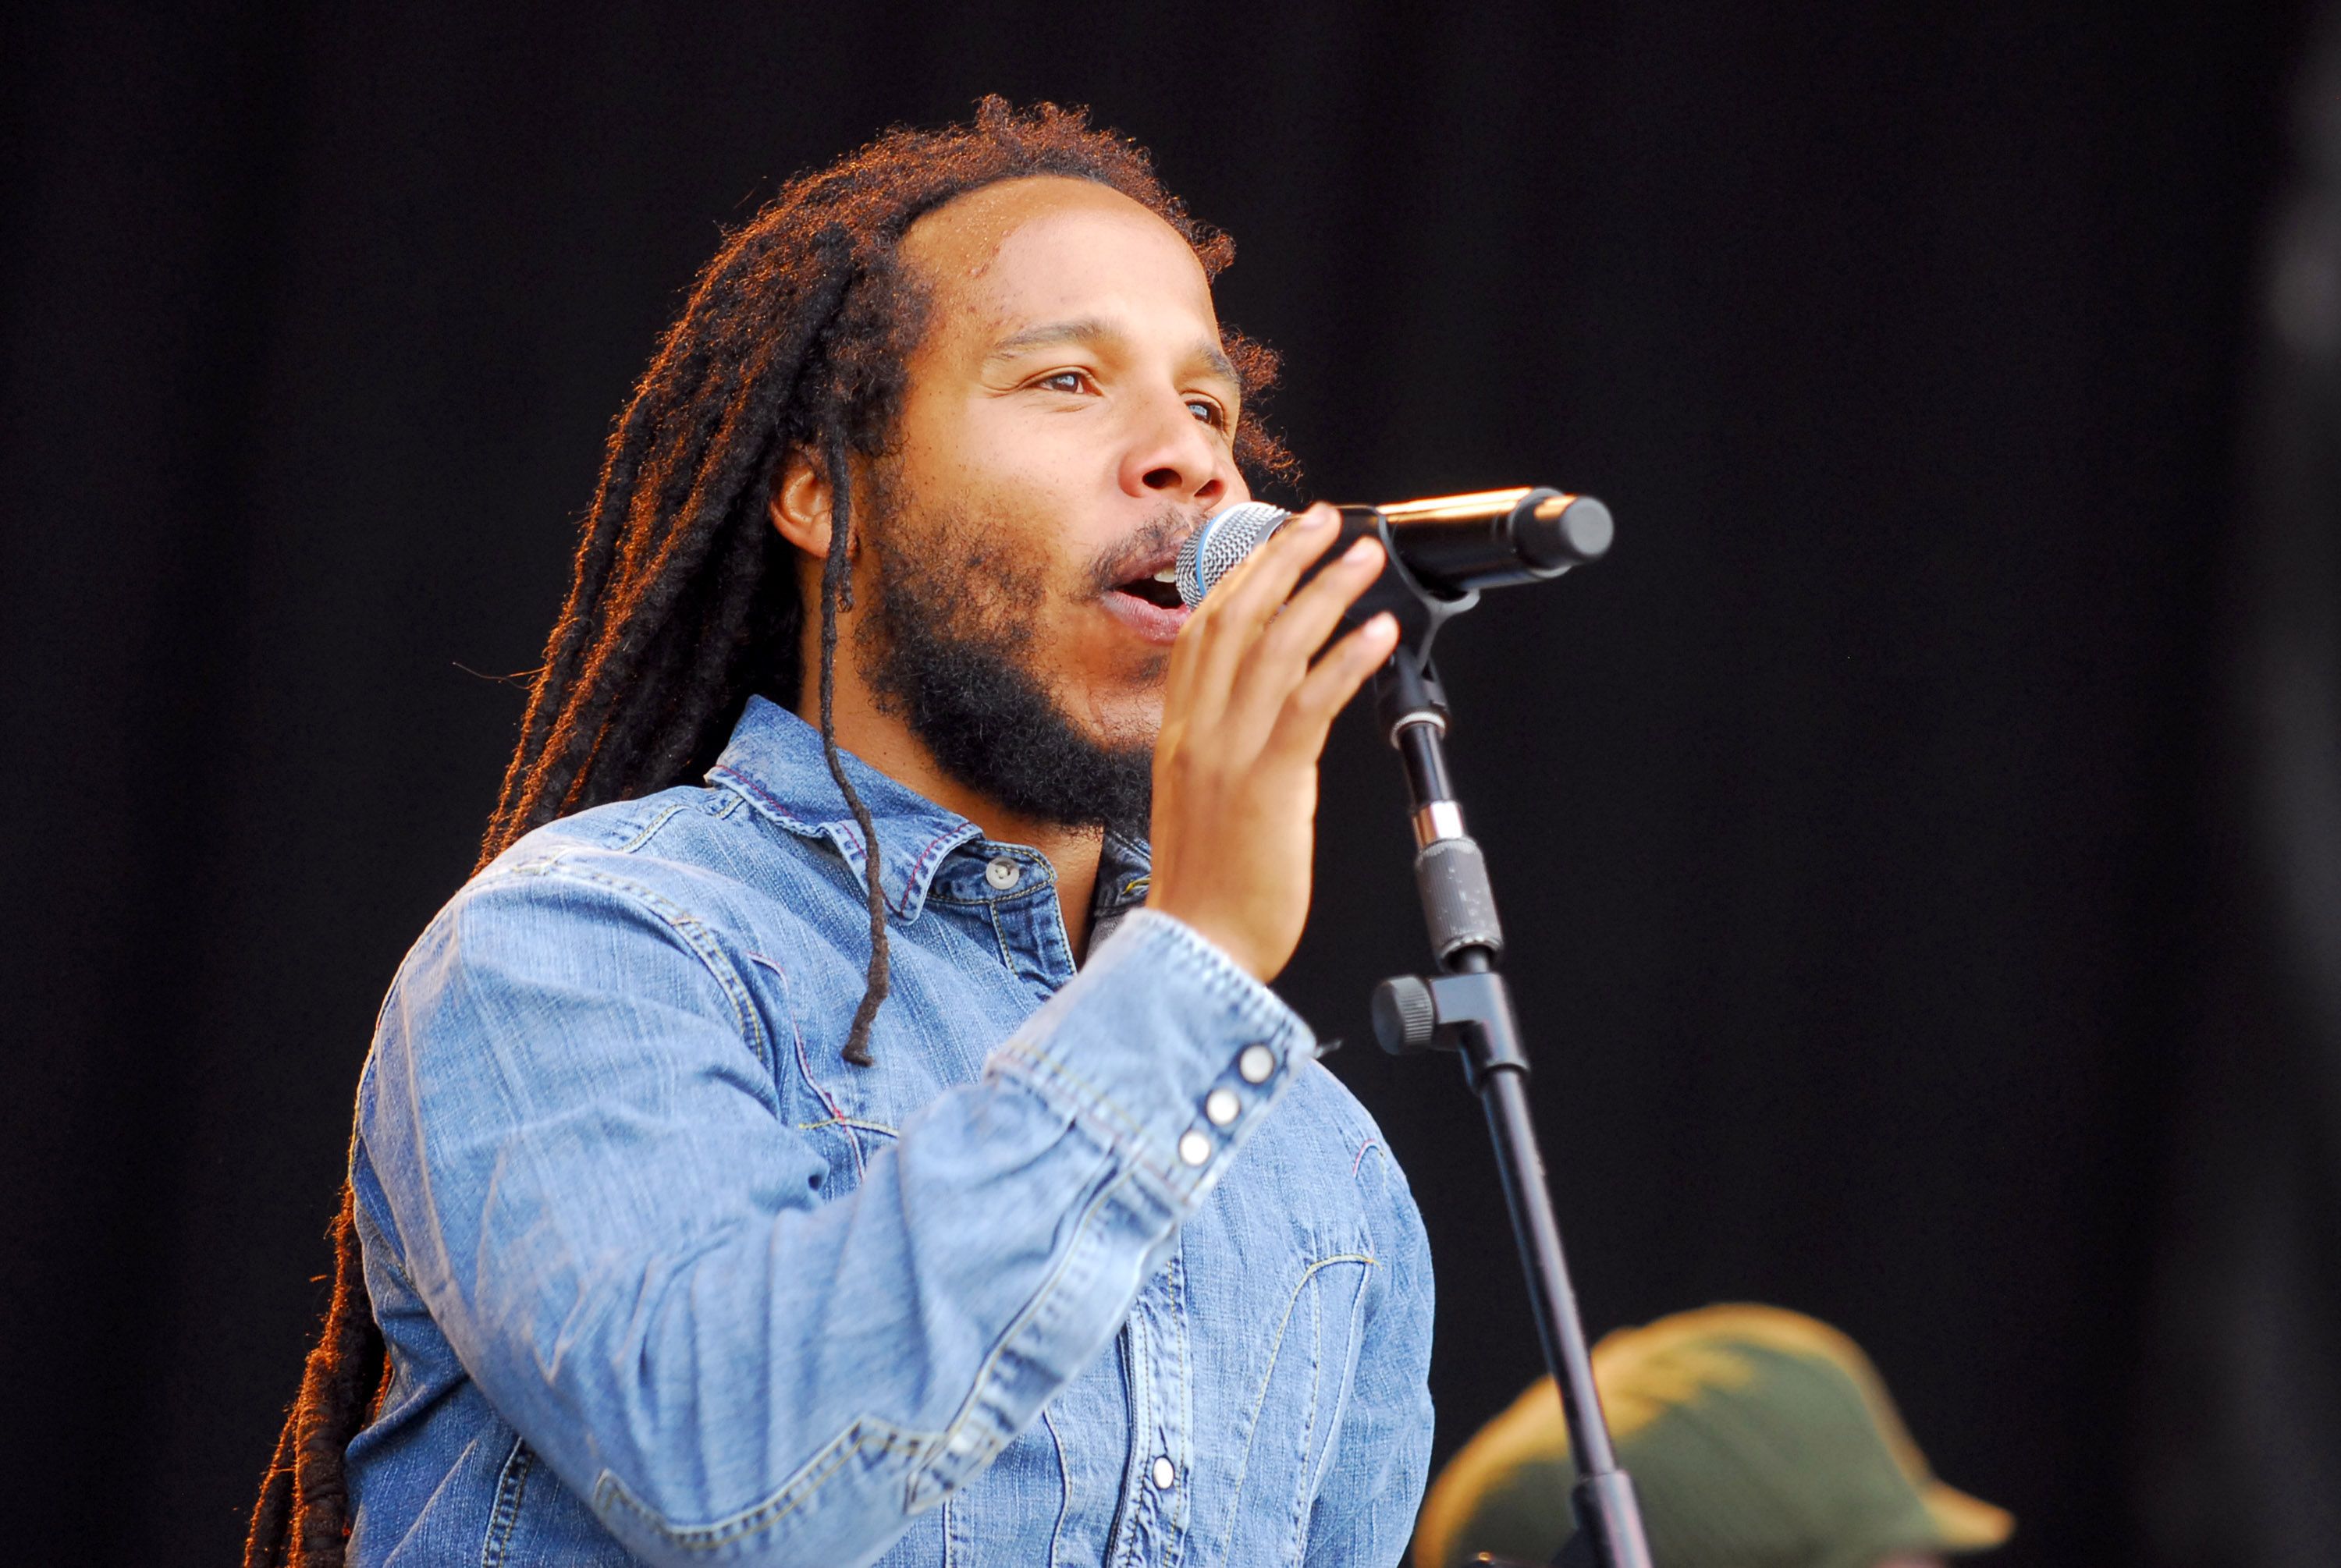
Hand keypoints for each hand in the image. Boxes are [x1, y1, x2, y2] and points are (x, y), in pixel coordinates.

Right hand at [1145, 504, 1399, 980]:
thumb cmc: (1208, 892)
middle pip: (1237, 618)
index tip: (1278, 542)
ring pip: (1275, 646)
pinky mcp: (1268, 783)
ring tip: (1365, 556)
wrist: (1195, 951)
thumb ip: (1228, 751)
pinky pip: (1308, 704)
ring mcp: (1229, 754)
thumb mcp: (1204, 804)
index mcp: (1181, 736)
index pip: (1204, 632)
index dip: (1242, 576)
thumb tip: (1271, 711)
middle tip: (1326, 520)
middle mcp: (1199, 733)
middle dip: (1283, 558)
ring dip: (1325, 590)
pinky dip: (1346, 659)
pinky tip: (1379, 632)